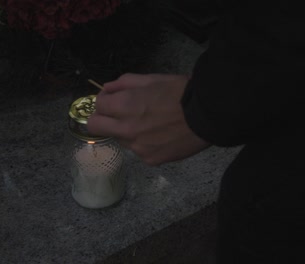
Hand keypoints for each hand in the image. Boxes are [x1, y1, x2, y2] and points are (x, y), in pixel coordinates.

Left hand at [87, 73, 210, 165]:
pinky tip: (161, 135)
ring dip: (127, 131)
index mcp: (125, 105)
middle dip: (103, 118)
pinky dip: (144, 143)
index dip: (105, 100)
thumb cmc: (181, 92)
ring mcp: (137, 147)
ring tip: (150, 124)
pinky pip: (138, 151)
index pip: (97, 106)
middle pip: (96, 127)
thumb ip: (124, 83)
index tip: (114, 99)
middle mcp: (126, 129)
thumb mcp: (152, 79)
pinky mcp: (150, 160)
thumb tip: (107, 89)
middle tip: (119, 114)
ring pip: (120, 139)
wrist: (208, 115)